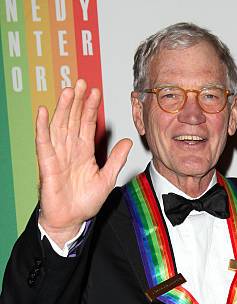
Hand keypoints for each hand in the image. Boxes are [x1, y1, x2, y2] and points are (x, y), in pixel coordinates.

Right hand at [36, 79, 131, 246]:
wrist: (71, 220)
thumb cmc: (85, 202)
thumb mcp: (107, 179)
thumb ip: (116, 159)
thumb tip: (127, 141)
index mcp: (84, 152)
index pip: (86, 124)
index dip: (90, 108)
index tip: (96, 92)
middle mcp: (70, 150)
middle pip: (72, 120)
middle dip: (77, 101)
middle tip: (82, 82)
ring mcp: (58, 155)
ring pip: (59, 126)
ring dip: (63, 108)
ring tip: (68, 91)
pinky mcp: (47, 164)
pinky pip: (44, 143)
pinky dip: (42, 127)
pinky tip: (43, 112)